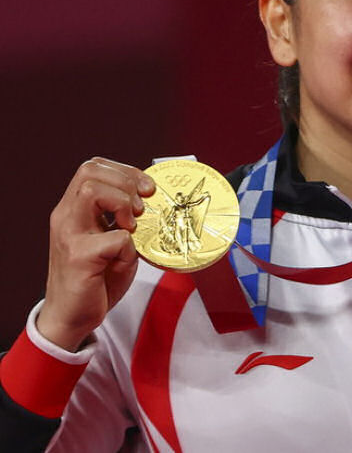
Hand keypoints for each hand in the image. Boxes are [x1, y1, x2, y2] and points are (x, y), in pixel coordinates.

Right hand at [38, 159, 155, 350]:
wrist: (72, 316)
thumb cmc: (96, 278)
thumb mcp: (111, 240)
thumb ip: (122, 218)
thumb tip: (151, 198)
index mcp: (73, 209)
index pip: (92, 167)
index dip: (125, 171)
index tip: (147, 189)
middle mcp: (66, 217)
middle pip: (90, 170)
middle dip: (126, 182)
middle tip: (141, 208)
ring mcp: (69, 235)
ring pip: (93, 191)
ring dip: (122, 203)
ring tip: (131, 226)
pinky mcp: (78, 257)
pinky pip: (114, 238)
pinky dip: (129, 246)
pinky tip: (124, 259)